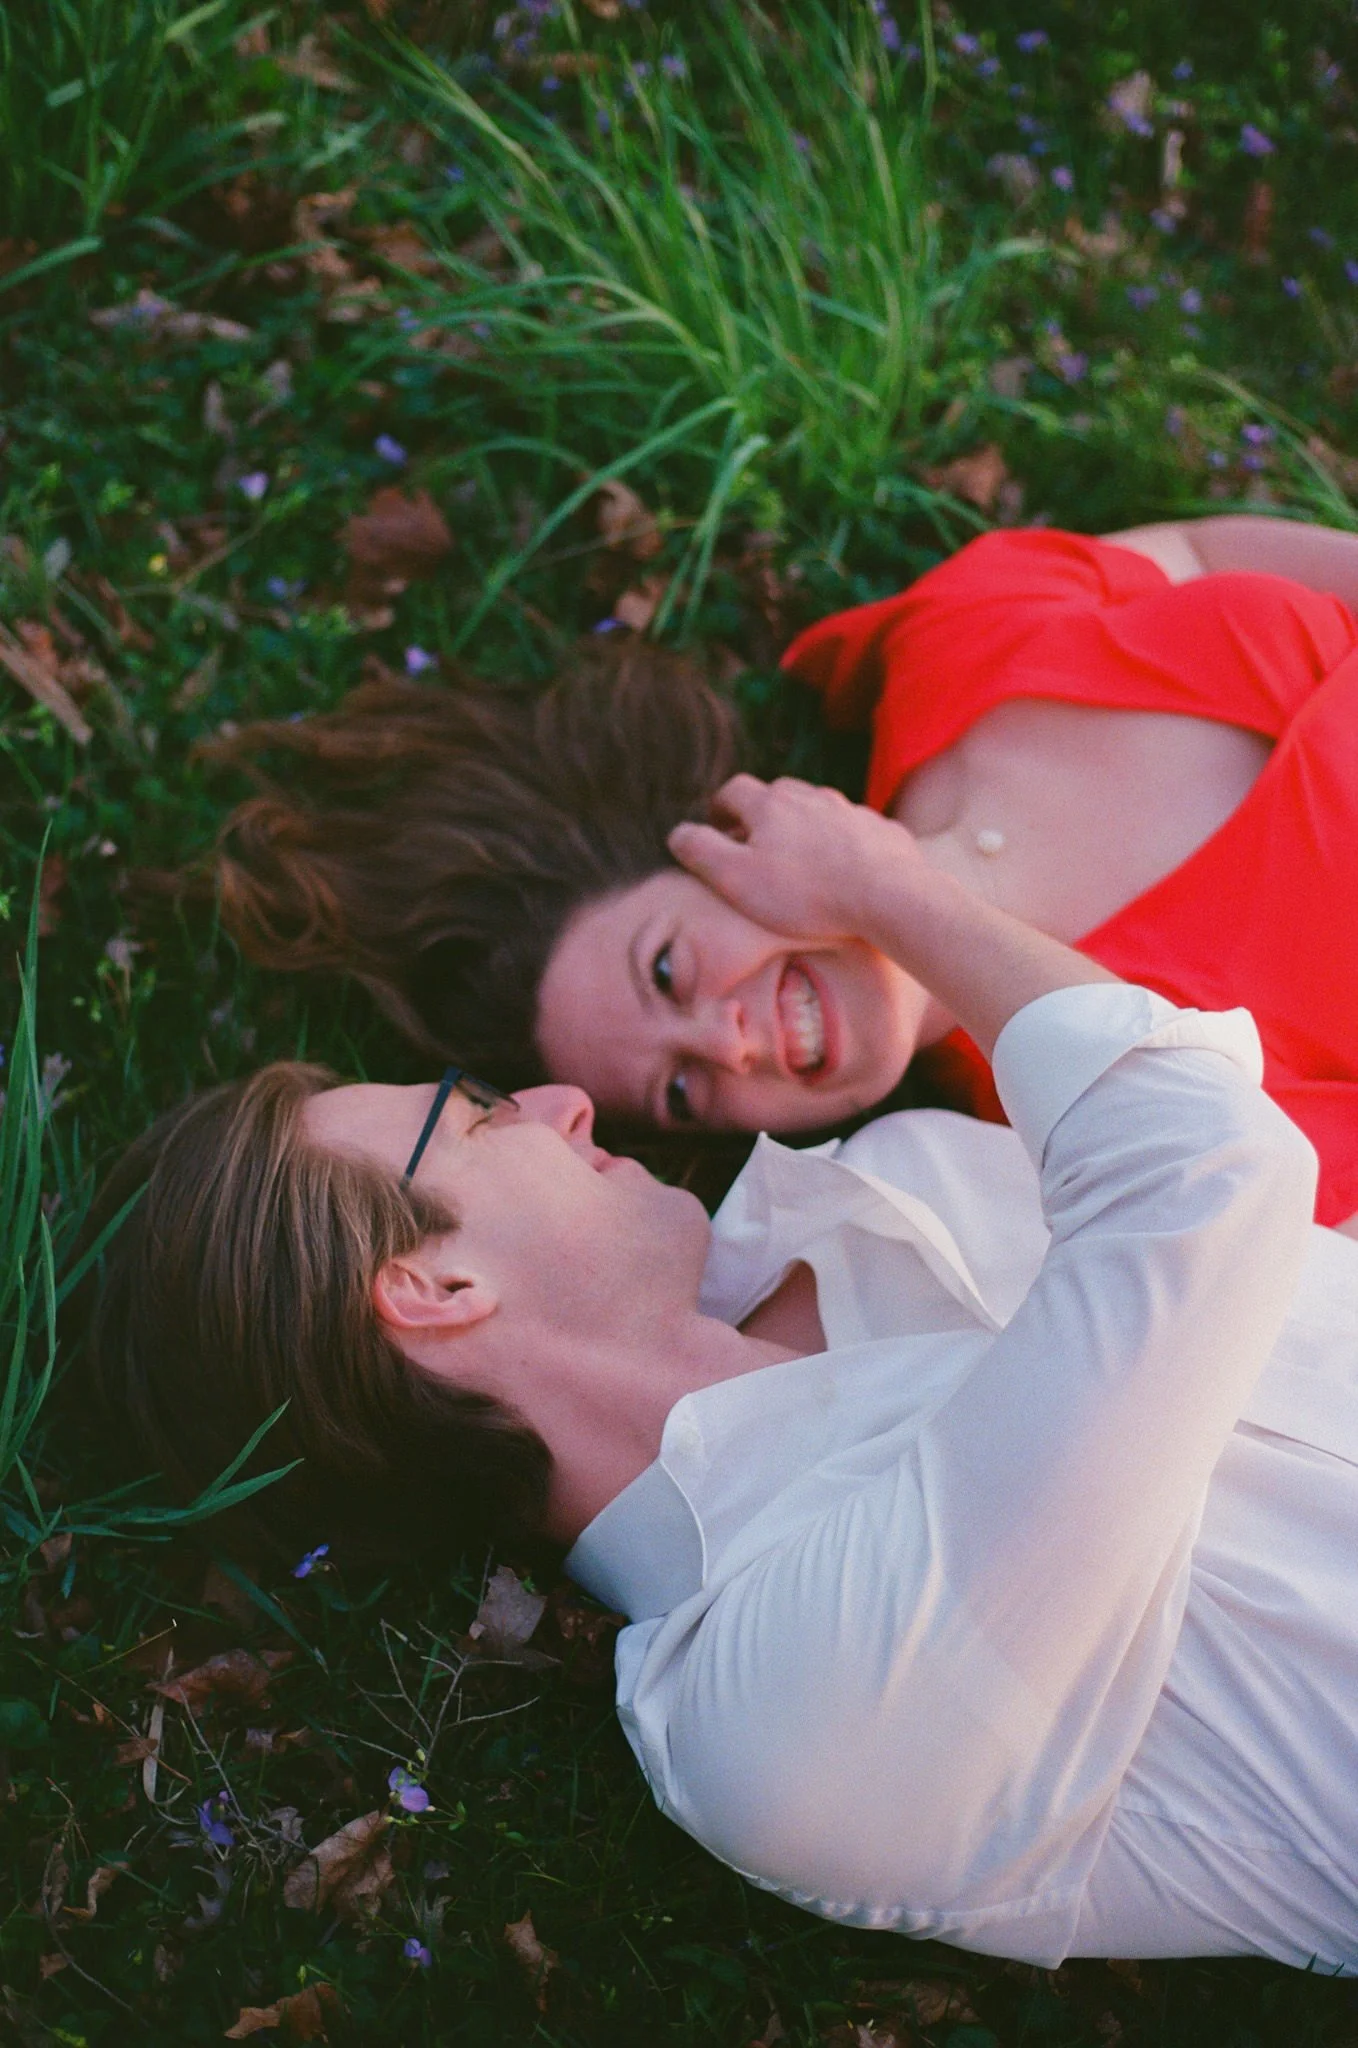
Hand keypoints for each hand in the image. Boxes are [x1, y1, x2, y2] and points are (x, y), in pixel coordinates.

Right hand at [668, 773, 926, 944]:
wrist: (889, 895)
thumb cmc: (807, 894)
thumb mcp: (737, 879)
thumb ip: (701, 852)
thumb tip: (676, 833)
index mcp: (770, 804)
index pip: (733, 790)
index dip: (719, 807)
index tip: (715, 825)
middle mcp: (810, 796)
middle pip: (776, 794)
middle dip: (760, 814)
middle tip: (753, 842)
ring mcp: (849, 809)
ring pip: (816, 808)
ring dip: (801, 825)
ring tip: (797, 857)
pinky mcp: (879, 829)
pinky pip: (851, 828)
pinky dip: (838, 841)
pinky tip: (840, 867)